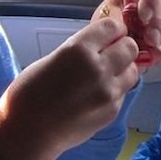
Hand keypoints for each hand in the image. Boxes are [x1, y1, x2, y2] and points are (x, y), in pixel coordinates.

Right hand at [0, 15, 139, 159]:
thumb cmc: (30, 94)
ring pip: (132, 70)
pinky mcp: (112, 111)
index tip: (109, 34)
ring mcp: (108, 92)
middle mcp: (98, 68)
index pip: (113, 27)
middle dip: (122, 47)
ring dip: (123, 69)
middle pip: (130, 47)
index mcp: (79, 50)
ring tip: (105, 75)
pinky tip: (97, 94)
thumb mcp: (52, 58)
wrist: (28, 132)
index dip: (113, 30)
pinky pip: (124, 92)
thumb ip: (80, 49)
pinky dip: (116, 89)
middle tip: (110, 53)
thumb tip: (101, 43)